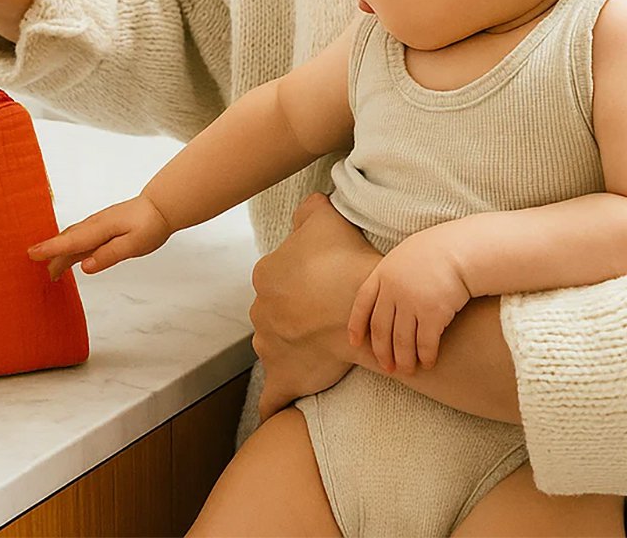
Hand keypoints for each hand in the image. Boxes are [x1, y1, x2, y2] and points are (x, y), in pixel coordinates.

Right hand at [27, 195, 172, 280]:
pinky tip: (70, 252)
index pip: (71, 242)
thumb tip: (85, 267)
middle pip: (68, 240)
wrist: (161, 206)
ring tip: (49, 266)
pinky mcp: (103, 225)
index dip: (50, 249)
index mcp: (100, 229)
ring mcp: (98, 224)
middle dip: (50, 252)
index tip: (32, 254)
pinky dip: (70, 244)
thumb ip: (109, 255)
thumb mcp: (134, 245)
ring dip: (59, 249)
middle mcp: (95, 225)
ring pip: (73, 238)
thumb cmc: (150, 224)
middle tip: (33, 264)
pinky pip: (81, 236)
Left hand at [249, 193, 382, 420]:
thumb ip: (308, 209)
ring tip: (317, 348)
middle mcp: (260, 310)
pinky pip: (272, 397)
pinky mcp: (284, 376)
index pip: (278, 276)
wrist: (366, 307)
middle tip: (326, 314)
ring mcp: (269, 345)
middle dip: (294, 313)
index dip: (304, 279)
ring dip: (290, 347)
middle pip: (275, 311)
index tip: (325, 282)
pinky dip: (271, 406)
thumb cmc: (346, 259)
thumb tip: (305, 209)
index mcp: (266, 275)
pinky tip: (271, 418)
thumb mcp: (325, 216)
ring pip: (274, 345)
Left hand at [346, 227, 471, 375]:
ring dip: (403, 359)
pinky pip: (425, 343)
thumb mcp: (405, 255)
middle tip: (386, 367)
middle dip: (382, 351)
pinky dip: (425, 356)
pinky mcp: (433, 314)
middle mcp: (393, 289)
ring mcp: (412, 302)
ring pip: (402, 341)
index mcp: (383, 273)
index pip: (362, 303)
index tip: (354, 342)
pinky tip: (428, 363)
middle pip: (381, 328)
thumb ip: (393, 275)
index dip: (356, 325)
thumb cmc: (437, 251)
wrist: (462, 249)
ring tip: (406, 370)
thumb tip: (387, 296)